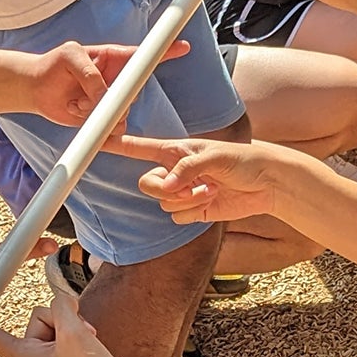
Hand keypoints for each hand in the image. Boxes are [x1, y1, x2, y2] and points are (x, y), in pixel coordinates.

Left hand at [0, 290, 119, 356]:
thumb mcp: (76, 334)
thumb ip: (63, 308)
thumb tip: (62, 299)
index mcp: (21, 356)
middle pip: (37, 319)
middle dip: (60, 321)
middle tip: (78, 336)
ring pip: (54, 325)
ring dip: (72, 330)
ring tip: (86, 345)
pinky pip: (63, 337)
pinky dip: (76, 337)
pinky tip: (88, 346)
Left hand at [25, 41, 188, 125]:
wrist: (36, 89)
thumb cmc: (53, 64)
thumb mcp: (70, 56)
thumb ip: (90, 74)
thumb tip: (104, 96)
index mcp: (114, 57)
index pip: (144, 54)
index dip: (166, 51)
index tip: (184, 47)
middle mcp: (117, 79)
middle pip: (134, 91)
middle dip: (114, 98)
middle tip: (89, 95)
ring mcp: (111, 99)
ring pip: (122, 113)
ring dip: (96, 110)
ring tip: (75, 101)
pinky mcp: (102, 117)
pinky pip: (109, 126)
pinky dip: (90, 122)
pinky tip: (73, 110)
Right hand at [109, 135, 296, 224]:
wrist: (266, 184)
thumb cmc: (244, 159)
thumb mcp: (217, 156)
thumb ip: (188, 168)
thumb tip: (167, 186)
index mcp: (175, 149)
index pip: (138, 146)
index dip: (114, 144)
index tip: (91, 139)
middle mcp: (174, 170)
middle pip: (146, 183)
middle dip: (164, 188)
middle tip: (191, 185)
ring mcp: (182, 191)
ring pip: (163, 203)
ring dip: (187, 200)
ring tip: (211, 188)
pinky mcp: (192, 209)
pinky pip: (176, 217)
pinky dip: (193, 212)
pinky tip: (212, 201)